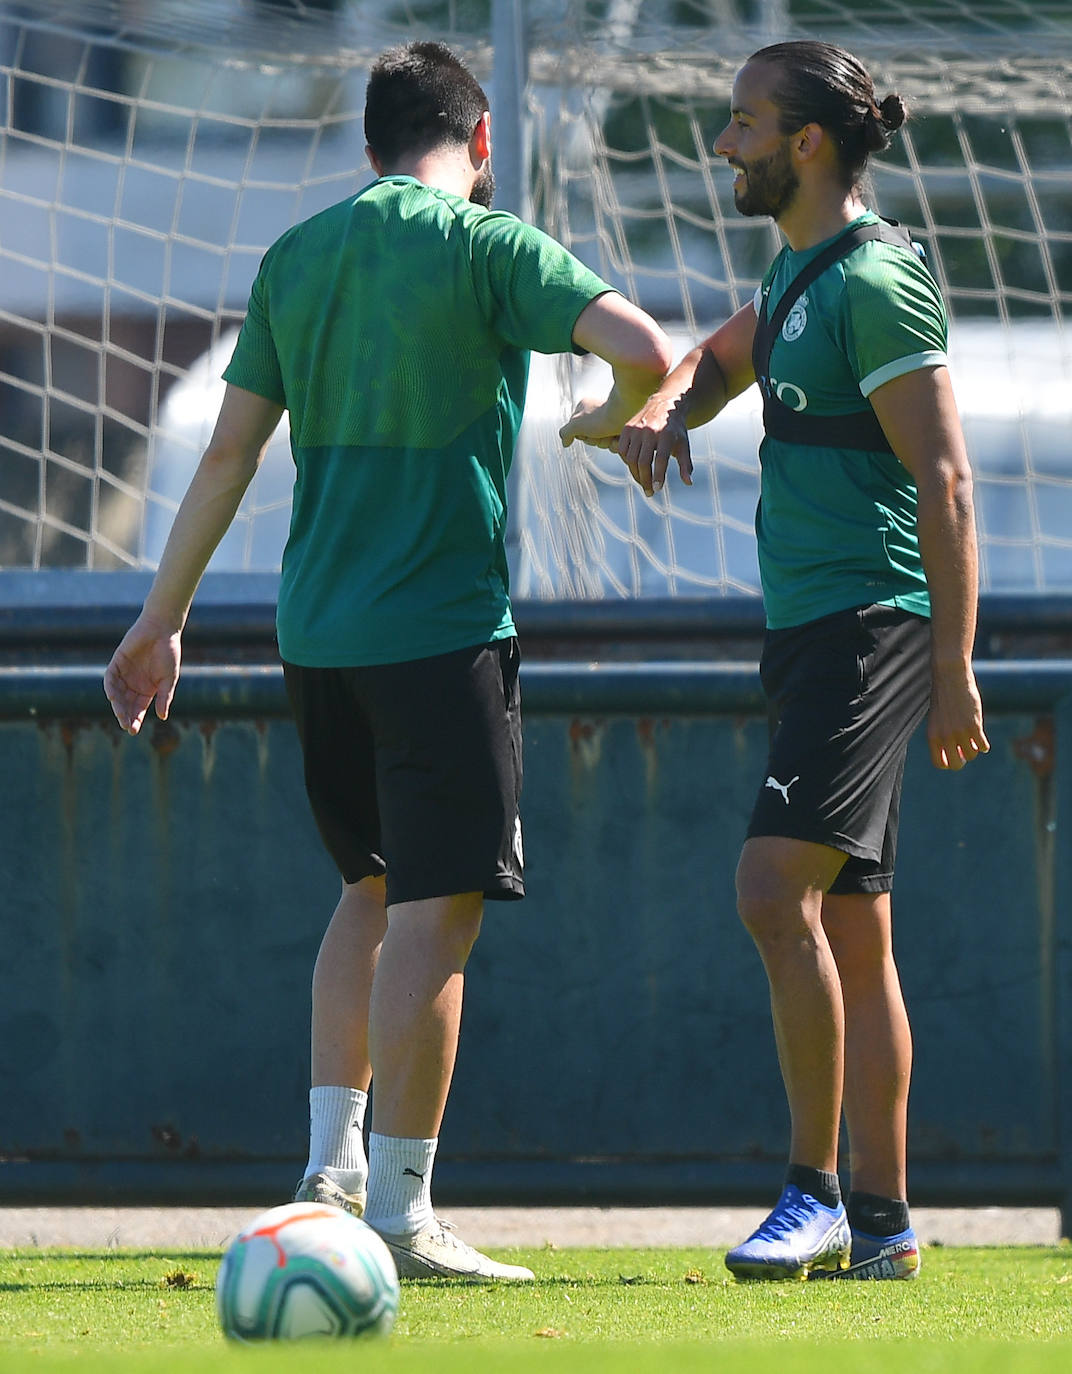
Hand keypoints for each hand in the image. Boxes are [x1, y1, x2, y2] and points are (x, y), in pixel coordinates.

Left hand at [103, 612, 182, 735]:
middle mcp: (134, 684)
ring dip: (118, 705)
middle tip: (126, 726)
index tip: (133, 731)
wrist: (162, 630)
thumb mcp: (169, 678)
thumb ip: (165, 696)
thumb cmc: (169, 653)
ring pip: (117, 694)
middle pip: (126, 704)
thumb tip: (163, 717)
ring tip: (120, 715)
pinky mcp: (117, 662)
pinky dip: (110, 688)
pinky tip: (113, 697)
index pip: (138, 709)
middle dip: (125, 716)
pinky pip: (110, 678)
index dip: (136, 719)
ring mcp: (124, 674)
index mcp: (147, 690)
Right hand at [559, 395, 624, 451]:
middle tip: (602, 432)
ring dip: (608, 442)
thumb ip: (565, 433)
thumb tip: (565, 442)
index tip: (589, 430)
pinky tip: (621, 435)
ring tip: (613, 433)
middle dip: (598, 441)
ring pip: (605, 443)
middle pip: (592, 439)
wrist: (627, 411)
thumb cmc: (601, 417)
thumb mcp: (576, 424)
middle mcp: (596, 413)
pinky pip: (616, 443)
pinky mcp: (621, 426)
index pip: (578, 433)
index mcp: (584, 408)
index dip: (583, 436)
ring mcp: (610, 420)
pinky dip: (618, 443)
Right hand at [616, 395, 692, 496]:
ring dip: (636, 474)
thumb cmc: (676, 430)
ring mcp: (636, 429)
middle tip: (650, 493)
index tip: (657, 489)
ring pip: (631, 459)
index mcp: (666, 434)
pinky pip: (622, 451)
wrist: (663, 405)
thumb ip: (685, 464)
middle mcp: (650, 431)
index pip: (660, 459)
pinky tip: (635, 468)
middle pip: (643, 462)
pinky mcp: (626, 428)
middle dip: (645, 480)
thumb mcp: (684, 445)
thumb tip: (688, 483)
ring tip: (643, 482)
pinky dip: (627, 462)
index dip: (658, 476)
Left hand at [928, 664, 989, 769]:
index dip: (948, 762)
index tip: (954, 754)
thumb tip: (958, 754)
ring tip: (972, 739)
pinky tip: (981, 739)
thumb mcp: (938, 718)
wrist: (950, 678)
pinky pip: (982, 746)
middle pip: (956, 764)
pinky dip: (983, 745)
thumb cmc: (943, 696)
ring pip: (971, 755)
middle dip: (962, 760)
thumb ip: (943, 735)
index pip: (939, 763)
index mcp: (932, 736)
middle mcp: (945, 737)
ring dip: (973, 750)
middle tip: (964, 750)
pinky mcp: (974, 726)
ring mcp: (959, 732)